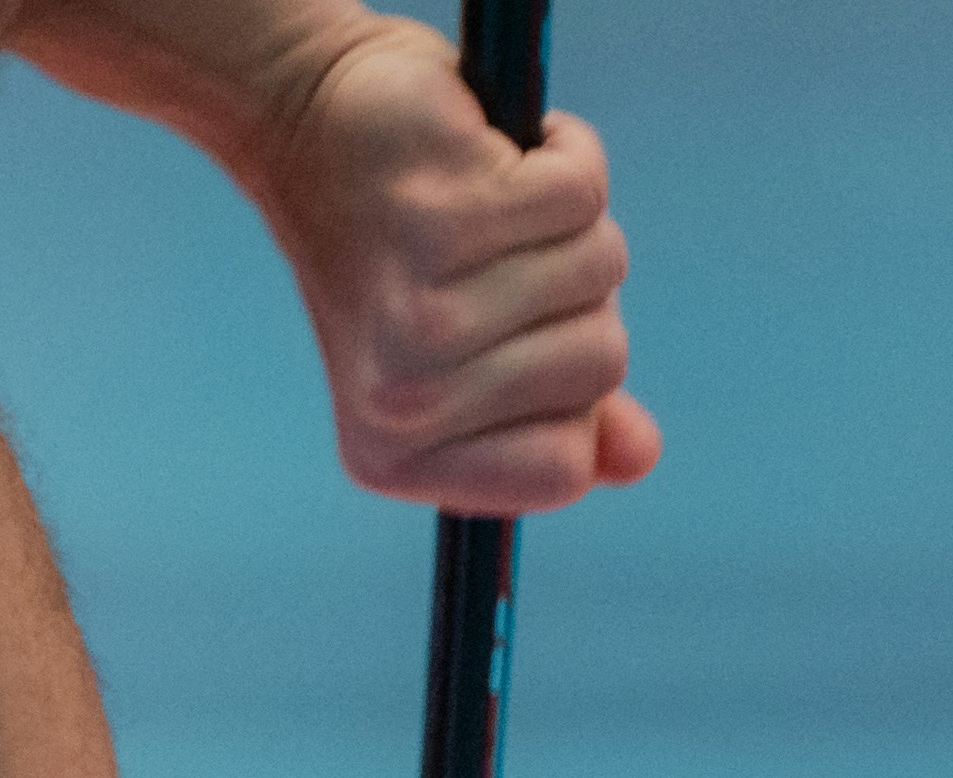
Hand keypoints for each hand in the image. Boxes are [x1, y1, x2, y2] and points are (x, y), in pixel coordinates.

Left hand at [244, 15, 660, 511]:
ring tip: (486, 209)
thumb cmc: (408, 251)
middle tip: (490, 261)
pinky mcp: (448, 217)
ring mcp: (420, 314)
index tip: (511, 347)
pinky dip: (564, 154)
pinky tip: (492, 154)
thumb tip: (639, 459)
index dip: (573, 402)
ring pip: (601, 272)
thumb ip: (561, 414)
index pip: (562, 473)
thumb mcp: (480, 348)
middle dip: (577, 300)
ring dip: (567, 222)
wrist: (314, 129)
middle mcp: (399, 402)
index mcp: (394, 455)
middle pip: (600, 367)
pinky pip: (582, 193)